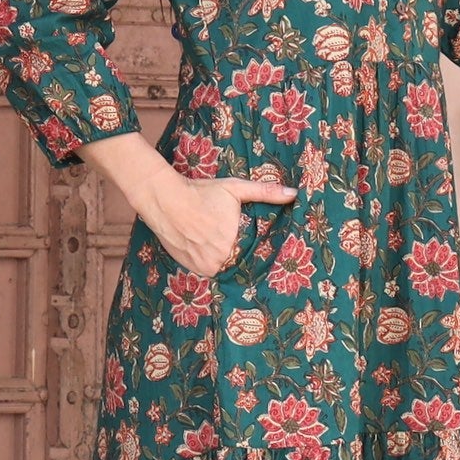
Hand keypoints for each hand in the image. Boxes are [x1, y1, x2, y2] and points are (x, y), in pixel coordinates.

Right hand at [136, 165, 296, 275]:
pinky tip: (213, 249)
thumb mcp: (235, 189)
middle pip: (240, 261)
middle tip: (241, 243)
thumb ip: (266, 192)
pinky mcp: (192, 268)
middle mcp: (220, 259)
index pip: (256, 253)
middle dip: (244, 254)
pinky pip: (211, 270)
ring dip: (229, 260)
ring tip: (228, 247)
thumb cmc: (202, 192)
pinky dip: (214, 262)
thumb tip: (294, 193)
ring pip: (226, 267)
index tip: (264, 246)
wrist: (165, 200)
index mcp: (234, 242)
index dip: (260, 249)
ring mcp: (204, 266)